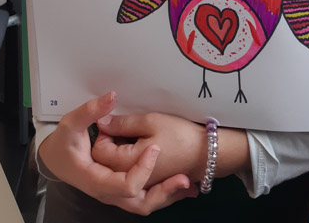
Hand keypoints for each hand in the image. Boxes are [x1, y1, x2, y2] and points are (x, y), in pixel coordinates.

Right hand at [39, 93, 197, 213]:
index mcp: (95, 179)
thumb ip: (91, 110)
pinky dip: (162, 194)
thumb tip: (111, 96)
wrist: (54, 159)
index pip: (124, 185)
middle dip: (163, 192)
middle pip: (139, 202)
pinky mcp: (120, 190)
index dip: (142, 169)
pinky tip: (182, 186)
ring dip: (166, 195)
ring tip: (187, 184)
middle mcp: (106, 192)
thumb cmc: (63, 142)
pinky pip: (144, 199)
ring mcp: (114, 194)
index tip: (154, 148)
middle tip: (183, 178)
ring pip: (144, 204)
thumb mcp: (72, 122)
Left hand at [92, 112, 206, 186]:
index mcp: (128, 164)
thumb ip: (123, 123)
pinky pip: (133, 182)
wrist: (207, 153)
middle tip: (121, 128)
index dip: (104, 133)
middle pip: (107, 165)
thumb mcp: (150, 121)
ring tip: (128, 139)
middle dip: (110, 145)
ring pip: (118, 175)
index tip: (114, 120)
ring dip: (118, 157)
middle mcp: (131, 180)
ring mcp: (142, 187)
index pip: (101, 151)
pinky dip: (131, 168)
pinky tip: (139, 155)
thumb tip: (102, 122)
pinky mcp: (151, 187)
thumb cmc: (180, 136)